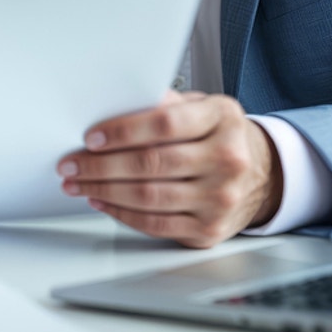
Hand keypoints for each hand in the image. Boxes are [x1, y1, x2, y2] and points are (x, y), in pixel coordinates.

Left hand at [57, 91, 280, 247]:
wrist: (261, 176)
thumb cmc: (220, 136)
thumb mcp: (203, 107)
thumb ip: (166, 104)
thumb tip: (115, 101)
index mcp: (223, 120)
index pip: (165, 124)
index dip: (123, 131)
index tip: (91, 137)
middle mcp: (227, 160)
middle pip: (152, 164)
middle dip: (101, 165)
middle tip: (70, 163)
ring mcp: (220, 199)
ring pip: (149, 198)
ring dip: (103, 190)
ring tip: (77, 182)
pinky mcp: (208, 230)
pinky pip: (155, 224)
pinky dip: (121, 213)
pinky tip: (101, 201)